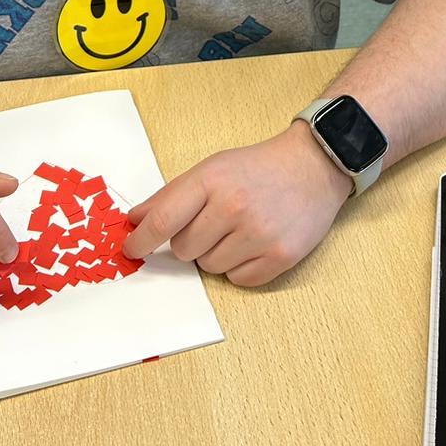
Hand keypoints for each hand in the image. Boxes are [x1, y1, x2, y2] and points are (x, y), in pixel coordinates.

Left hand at [123, 121, 352, 286]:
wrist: (314, 165)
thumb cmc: (257, 167)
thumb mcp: (212, 167)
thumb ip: (172, 195)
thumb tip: (136, 220)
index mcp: (212, 180)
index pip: (164, 220)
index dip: (141, 240)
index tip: (131, 250)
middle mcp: (234, 207)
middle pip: (184, 250)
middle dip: (190, 241)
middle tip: (213, 222)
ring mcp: (259, 234)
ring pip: (209, 267)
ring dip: (216, 254)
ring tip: (239, 229)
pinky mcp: (281, 256)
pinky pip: (238, 280)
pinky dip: (241, 267)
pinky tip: (255, 242)